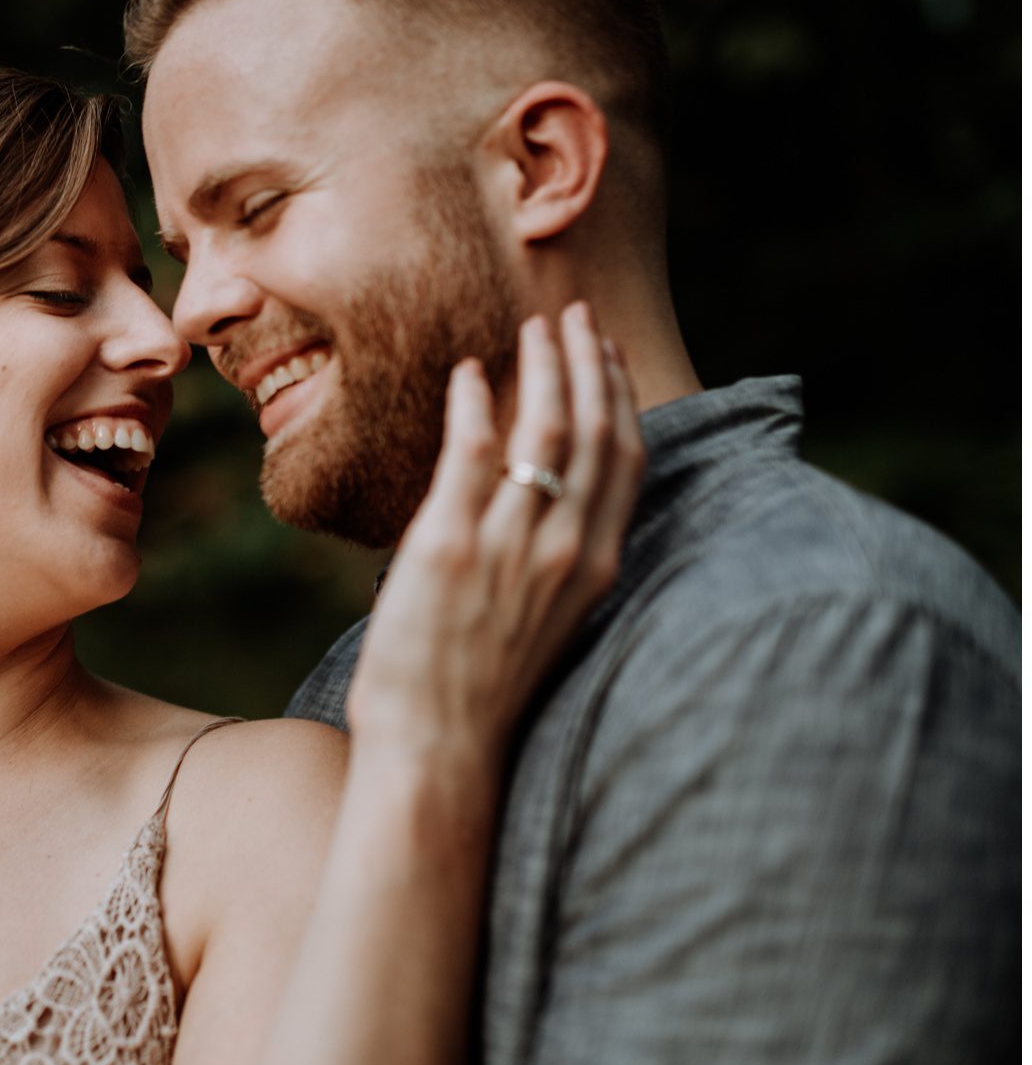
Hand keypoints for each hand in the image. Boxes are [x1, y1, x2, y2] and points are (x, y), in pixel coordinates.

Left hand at [345, 302, 644, 777]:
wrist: (439, 747)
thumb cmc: (479, 691)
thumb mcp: (542, 621)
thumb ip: (550, 562)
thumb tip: (535, 511)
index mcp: (595, 568)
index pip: (625, 461)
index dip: (620, 398)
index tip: (606, 354)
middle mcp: (565, 550)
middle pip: (595, 432)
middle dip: (588, 363)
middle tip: (573, 317)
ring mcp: (510, 546)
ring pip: (544, 430)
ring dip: (542, 367)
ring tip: (531, 328)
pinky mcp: (449, 545)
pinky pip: (471, 452)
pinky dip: (473, 402)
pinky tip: (467, 373)